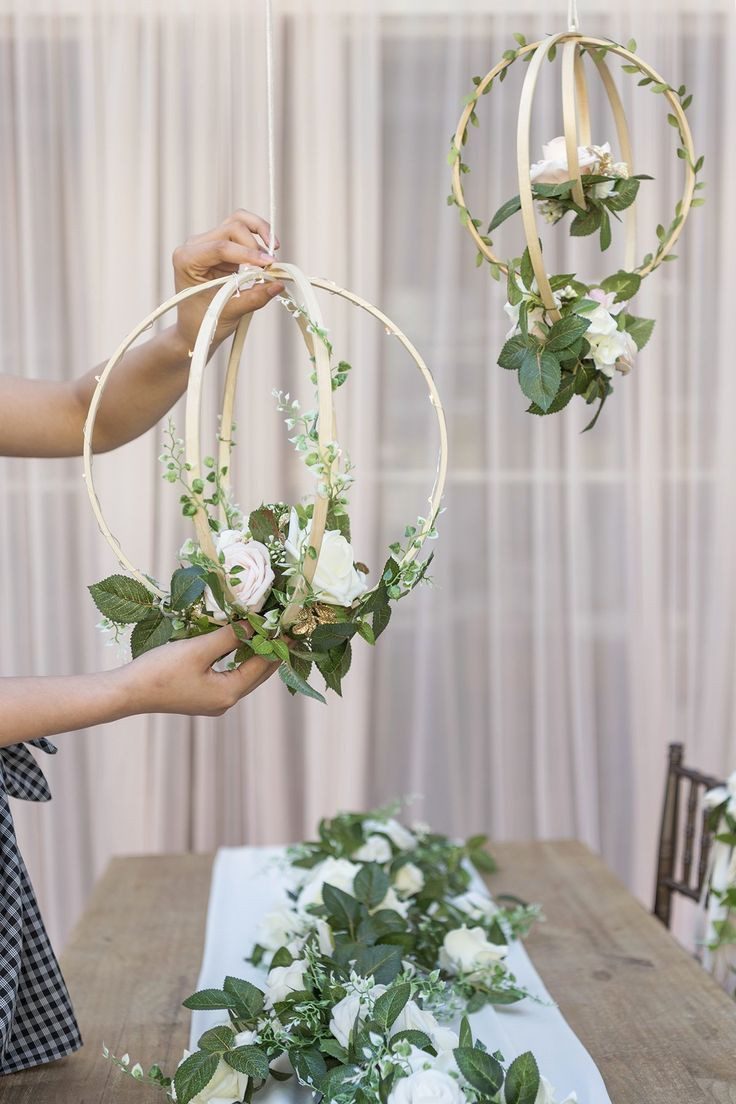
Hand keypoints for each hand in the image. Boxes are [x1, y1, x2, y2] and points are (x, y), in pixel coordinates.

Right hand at [120, 624, 279, 716]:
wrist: (127, 692)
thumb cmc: (160, 671)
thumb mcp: (198, 650)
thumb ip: (229, 637)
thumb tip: (255, 625)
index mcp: (228, 694)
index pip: (263, 665)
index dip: (277, 643)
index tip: (288, 624)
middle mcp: (226, 702)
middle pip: (258, 673)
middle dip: (271, 649)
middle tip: (283, 625)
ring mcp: (214, 701)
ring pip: (245, 674)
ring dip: (255, 653)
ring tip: (266, 630)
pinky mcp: (202, 696)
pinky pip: (231, 676)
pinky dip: (239, 659)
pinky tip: (240, 643)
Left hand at [172, 209, 284, 352]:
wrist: (194, 327)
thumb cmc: (202, 321)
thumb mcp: (228, 312)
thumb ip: (253, 298)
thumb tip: (278, 284)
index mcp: (187, 259)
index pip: (221, 247)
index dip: (248, 254)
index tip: (269, 265)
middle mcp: (195, 245)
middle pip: (232, 228)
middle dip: (255, 244)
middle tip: (271, 266)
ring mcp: (208, 243)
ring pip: (238, 222)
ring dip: (259, 232)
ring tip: (274, 250)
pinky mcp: (222, 245)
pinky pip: (243, 232)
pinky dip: (258, 239)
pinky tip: (267, 253)